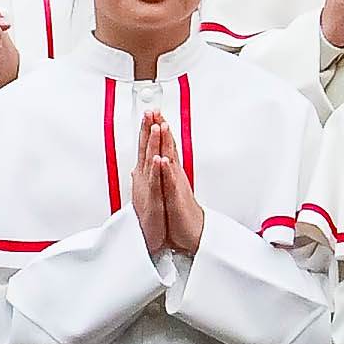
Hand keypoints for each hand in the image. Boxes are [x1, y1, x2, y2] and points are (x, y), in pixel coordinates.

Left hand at [134, 113, 204, 258]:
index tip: (152, 113)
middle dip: (161, 128)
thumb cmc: (179, 214)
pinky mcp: (176, 199)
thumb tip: (157, 161)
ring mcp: (175, 185)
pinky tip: (163, 161)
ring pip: (170, 160)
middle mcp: (173, 175)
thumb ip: (162, 173)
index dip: (157, 129)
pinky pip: (170, 183)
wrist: (191, 233)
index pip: (162, 146)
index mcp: (169, 173)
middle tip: (155, 110)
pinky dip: (166, 172)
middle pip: (167, 147)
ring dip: (166, 143)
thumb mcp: (167, 189)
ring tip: (162, 126)